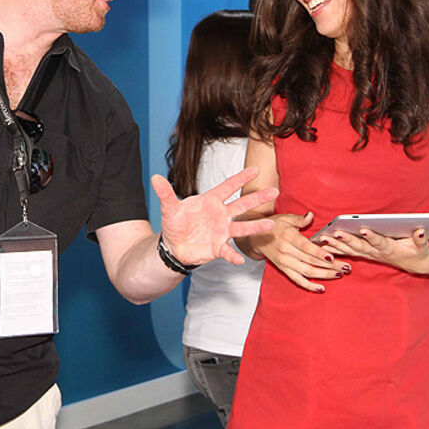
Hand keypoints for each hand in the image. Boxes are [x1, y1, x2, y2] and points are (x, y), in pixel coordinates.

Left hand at [151, 167, 278, 267]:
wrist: (174, 246)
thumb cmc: (176, 224)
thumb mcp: (170, 208)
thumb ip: (165, 194)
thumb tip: (154, 177)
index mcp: (211, 201)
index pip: (228, 187)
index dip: (241, 178)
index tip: (256, 169)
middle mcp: (221, 215)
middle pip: (242, 204)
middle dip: (258, 198)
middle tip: (275, 190)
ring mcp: (222, 231)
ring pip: (242, 227)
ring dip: (255, 227)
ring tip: (270, 225)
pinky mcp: (218, 247)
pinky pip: (228, 251)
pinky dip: (233, 255)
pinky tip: (240, 260)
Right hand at [253, 211, 350, 292]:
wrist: (255, 237)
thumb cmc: (273, 226)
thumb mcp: (285, 218)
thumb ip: (300, 219)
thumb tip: (311, 215)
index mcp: (288, 237)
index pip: (306, 247)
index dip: (319, 253)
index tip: (332, 257)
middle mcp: (286, 252)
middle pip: (310, 261)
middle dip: (330, 265)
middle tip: (345, 267)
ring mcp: (285, 262)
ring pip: (307, 272)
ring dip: (324, 275)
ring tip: (339, 275)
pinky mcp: (283, 269)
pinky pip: (297, 280)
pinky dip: (309, 286)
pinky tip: (321, 288)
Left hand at [318, 227, 428, 272]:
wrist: (413, 264)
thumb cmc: (416, 252)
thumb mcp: (422, 247)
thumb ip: (420, 239)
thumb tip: (420, 230)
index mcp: (390, 249)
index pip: (380, 242)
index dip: (372, 237)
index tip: (364, 229)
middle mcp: (376, 252)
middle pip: (360, 246)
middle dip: (347, 240)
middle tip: (336, 233)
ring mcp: (369, 254)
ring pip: (350, 250)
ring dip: (336, 245)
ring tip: (323, 238)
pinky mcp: (364, 254)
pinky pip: (348, 252)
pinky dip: (336, 249)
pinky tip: (323, 244)